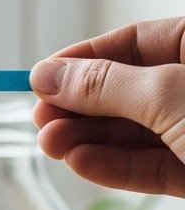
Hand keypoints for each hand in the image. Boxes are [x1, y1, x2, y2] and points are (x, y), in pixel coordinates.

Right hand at [30, 18, 184, 195]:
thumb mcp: (168, 93)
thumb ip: (106, 85)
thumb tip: (49, 76)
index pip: (135, 42)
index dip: (85, 59)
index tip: (43, 78)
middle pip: (129, 91)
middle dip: (81, 108)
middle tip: (41, 118)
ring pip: (136, 134)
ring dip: (89, 140)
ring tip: (51, 144)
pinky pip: (152, 167)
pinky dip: (116, 167)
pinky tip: (80, 162)